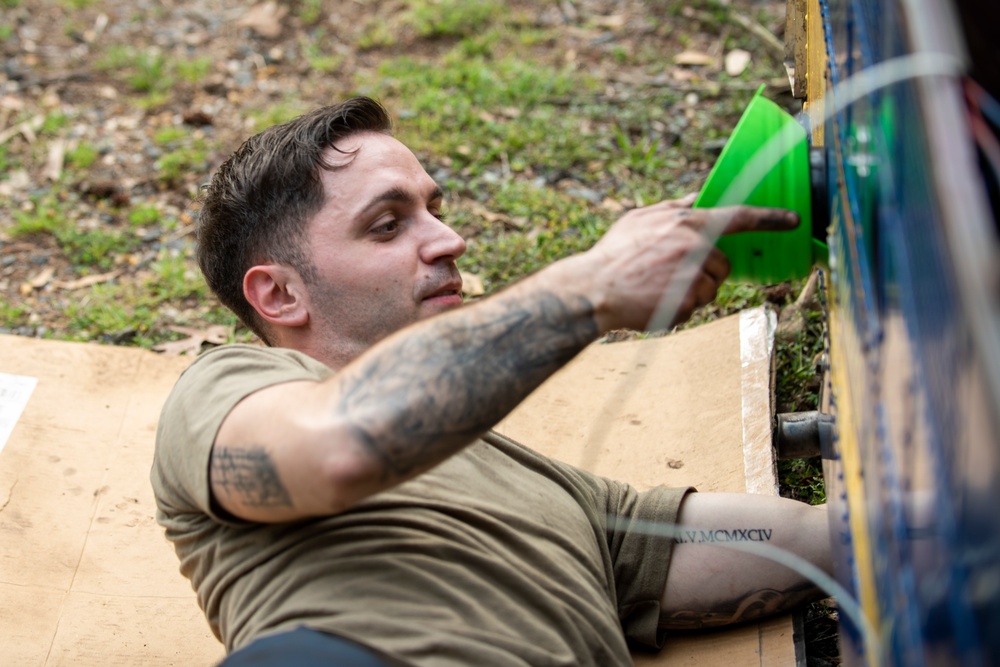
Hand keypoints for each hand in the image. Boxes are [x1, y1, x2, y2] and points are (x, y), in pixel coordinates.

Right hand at [585, 195, 798, 330]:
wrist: (594, 289)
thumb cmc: (614, 254)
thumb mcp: (641, 218)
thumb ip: (674, 208)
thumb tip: (698, 198)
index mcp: (686, 223)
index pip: (739, 216)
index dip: (770, 218)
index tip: (794, 220)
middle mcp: (695, 247)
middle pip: (722, 263)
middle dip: (705, 269)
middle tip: (671, 273)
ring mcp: (693, 277)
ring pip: (711, 287)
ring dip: (692, 290)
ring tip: (659, 287)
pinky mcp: (688, 304)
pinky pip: (695, 307)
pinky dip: (680, 307)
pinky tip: (656, 301)